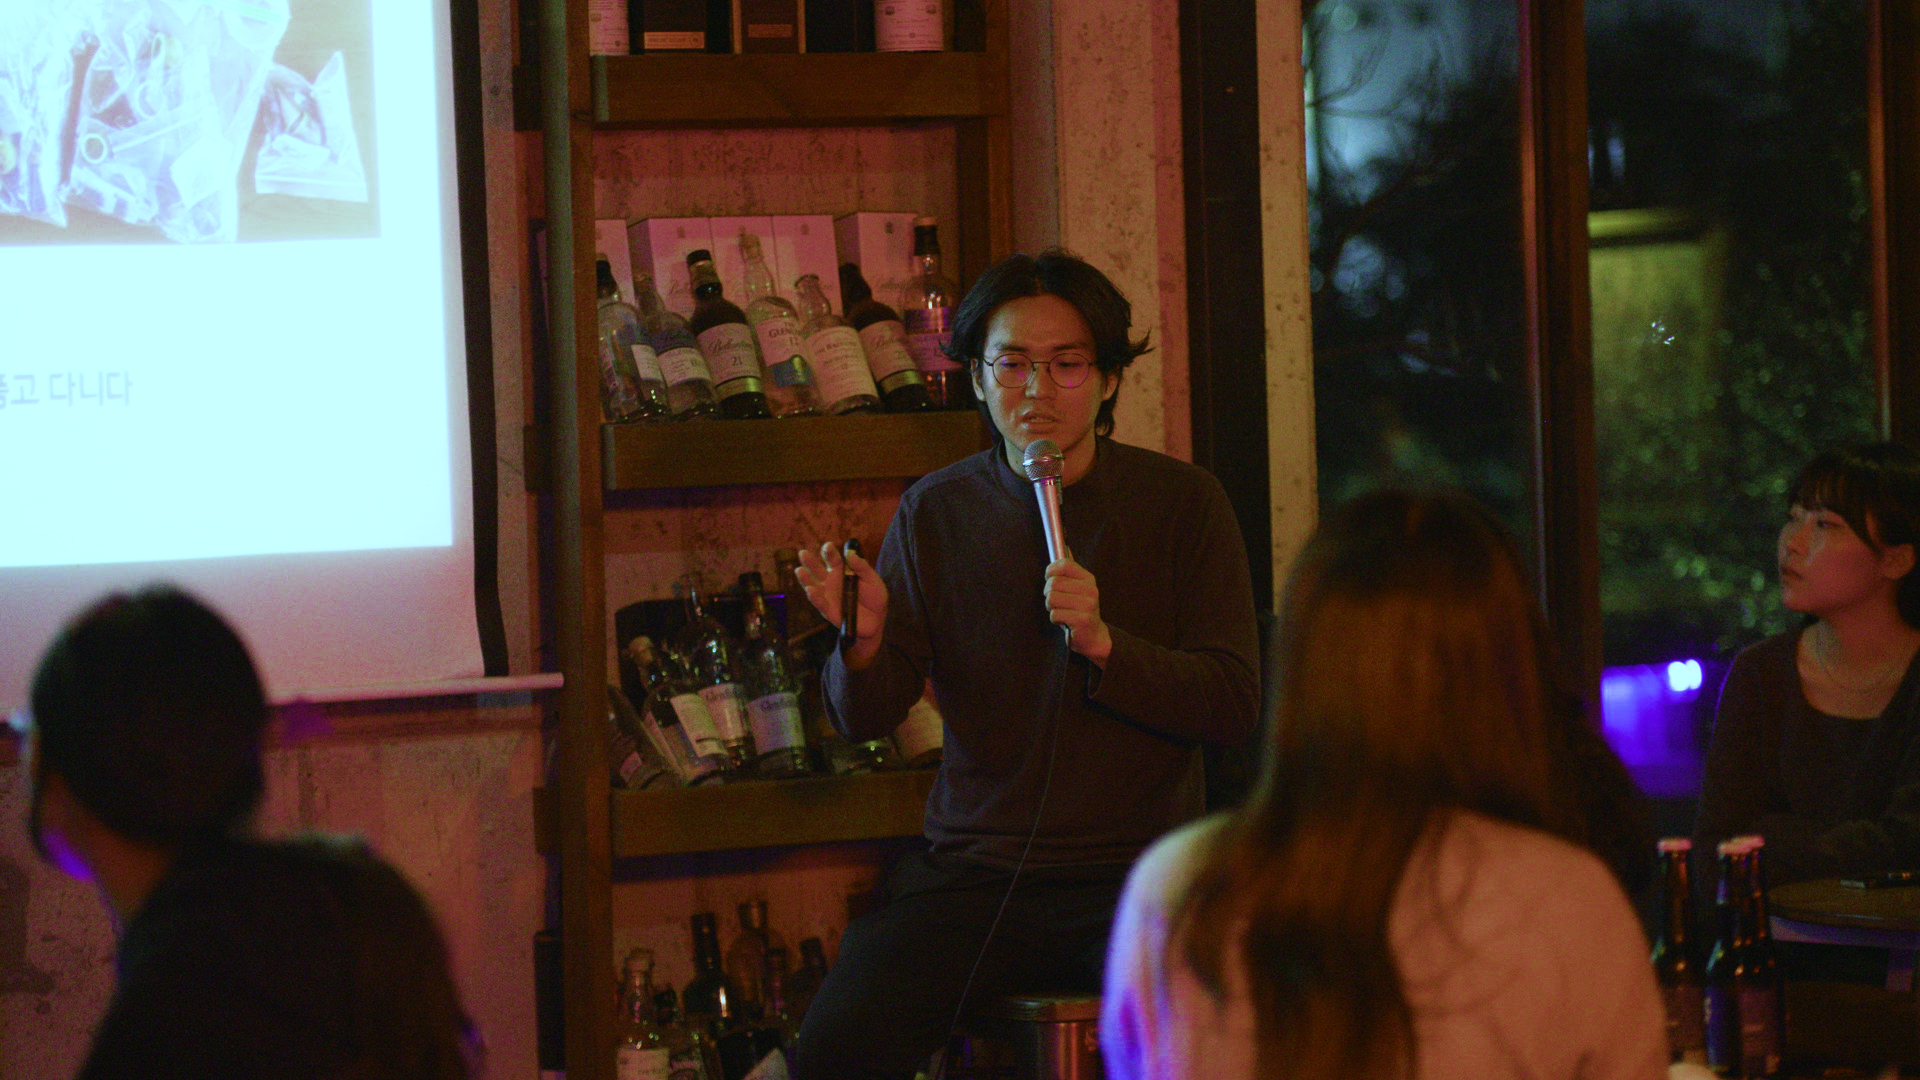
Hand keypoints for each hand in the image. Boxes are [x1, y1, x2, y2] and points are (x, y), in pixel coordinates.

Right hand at [795, 541, 888, 668]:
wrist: (877, 619)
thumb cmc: (874, 596)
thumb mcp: (871, 579)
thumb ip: (861, 566)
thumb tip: (850, 553)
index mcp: (842, 571)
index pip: (833, 559)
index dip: (829, 552)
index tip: (828, 546)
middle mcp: (831, 581)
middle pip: (818, 570)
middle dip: (810, 562)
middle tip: (803, 553)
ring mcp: (828, 596)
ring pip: (813, 585)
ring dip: (806, 579)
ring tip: (799, 570)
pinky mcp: (828, 610)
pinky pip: (820, 603)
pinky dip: (814, 597)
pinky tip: (810, 590)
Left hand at [1044, 555, 1111, 664]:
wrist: (1093, 636)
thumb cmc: (1080, 610)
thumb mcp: (1077, 587)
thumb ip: (1071, 570)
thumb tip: (1065, 547)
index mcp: (1088, 579)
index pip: (1065, 565)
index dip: (1051, 570)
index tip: (1049, 578)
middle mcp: (1091, 590)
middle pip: (1054, 583)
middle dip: (1048, 593)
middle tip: (1055, 601)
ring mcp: (1088, 605)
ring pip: (1052, 598)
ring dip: (1051, 607)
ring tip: (1060, 610)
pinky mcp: (1082, 619)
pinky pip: (1055, 614)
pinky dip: (1055, 618)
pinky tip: (1064, 620)